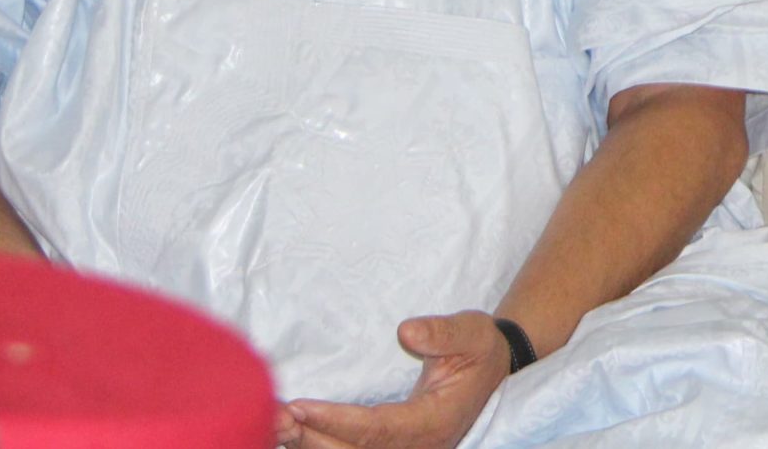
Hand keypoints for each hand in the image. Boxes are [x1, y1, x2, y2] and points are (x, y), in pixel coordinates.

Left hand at [277, 312, 512, 448]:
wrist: (492, 370)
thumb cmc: (480, 349)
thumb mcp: (473, 332)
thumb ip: (444, 333)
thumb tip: (406, 331)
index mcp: (435, 423)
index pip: (378, 430)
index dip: (337, 422)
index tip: (300, 406)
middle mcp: (418, 447)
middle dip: (312, 439)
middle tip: (275, 416)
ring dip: (311, 445)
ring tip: (276, 424)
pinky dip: (320, 445)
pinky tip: (293, 434)